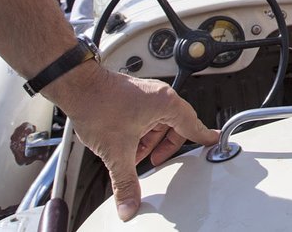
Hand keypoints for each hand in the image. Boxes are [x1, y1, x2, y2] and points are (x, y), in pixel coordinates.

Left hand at [52, 65, 218, 221]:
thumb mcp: (116, 151)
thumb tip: (130, 204)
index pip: (193, 124)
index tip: (214, 140)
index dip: (204, 136)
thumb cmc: (99, 105)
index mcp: (166, 104)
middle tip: (156, 161)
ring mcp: (147, 94)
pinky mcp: (135, 96)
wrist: (78, 87)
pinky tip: (126, 143)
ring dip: (149, 141)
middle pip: (176, 127)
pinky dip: (140, 132)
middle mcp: (160, 96)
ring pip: (159, 123)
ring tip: (133, 155)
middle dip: (164, 148)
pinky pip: (147, 117)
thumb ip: (126, 182)